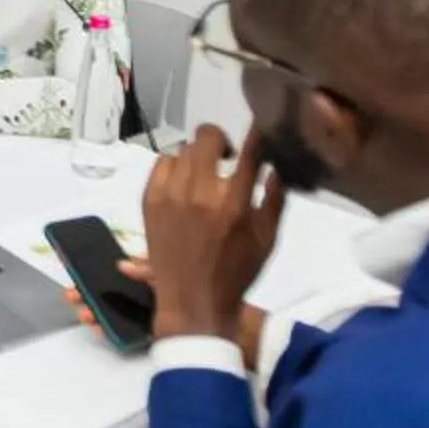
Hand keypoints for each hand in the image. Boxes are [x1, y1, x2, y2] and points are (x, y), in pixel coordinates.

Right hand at [59, 277, 268, 366]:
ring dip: (94, 309)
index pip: (120, 270)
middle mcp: (151, 294)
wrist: (236, 324)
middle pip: (113, 291)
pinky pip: (125, 329)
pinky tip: (95, 325)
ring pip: (115, 310)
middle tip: (70, 292)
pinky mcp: (154, 333)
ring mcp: (151, 314)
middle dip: (89, 290)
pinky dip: (108, 327)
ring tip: (78, 310)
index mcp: (158, 273)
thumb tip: (122, 266)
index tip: (76, 267)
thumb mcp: (180, 272)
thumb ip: (152, 269)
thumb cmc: (210, 291)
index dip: (98, 270)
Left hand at [139, 125, 286, 341]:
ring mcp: (171, 194)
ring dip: (198, 156)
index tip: (262, 124)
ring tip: (203, 175)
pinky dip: (175, 166)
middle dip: (221, 140)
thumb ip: (276, 198)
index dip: (258, 132)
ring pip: (184, 149)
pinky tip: (182, 182)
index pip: (251, 150)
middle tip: (227, 158)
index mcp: (235, 202)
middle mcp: (201, 192)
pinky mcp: (149, 200)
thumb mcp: (268, 238)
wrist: (193, 303)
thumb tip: (279, 164)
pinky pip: (162, 163)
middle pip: (208, 137)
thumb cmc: (236, 273)